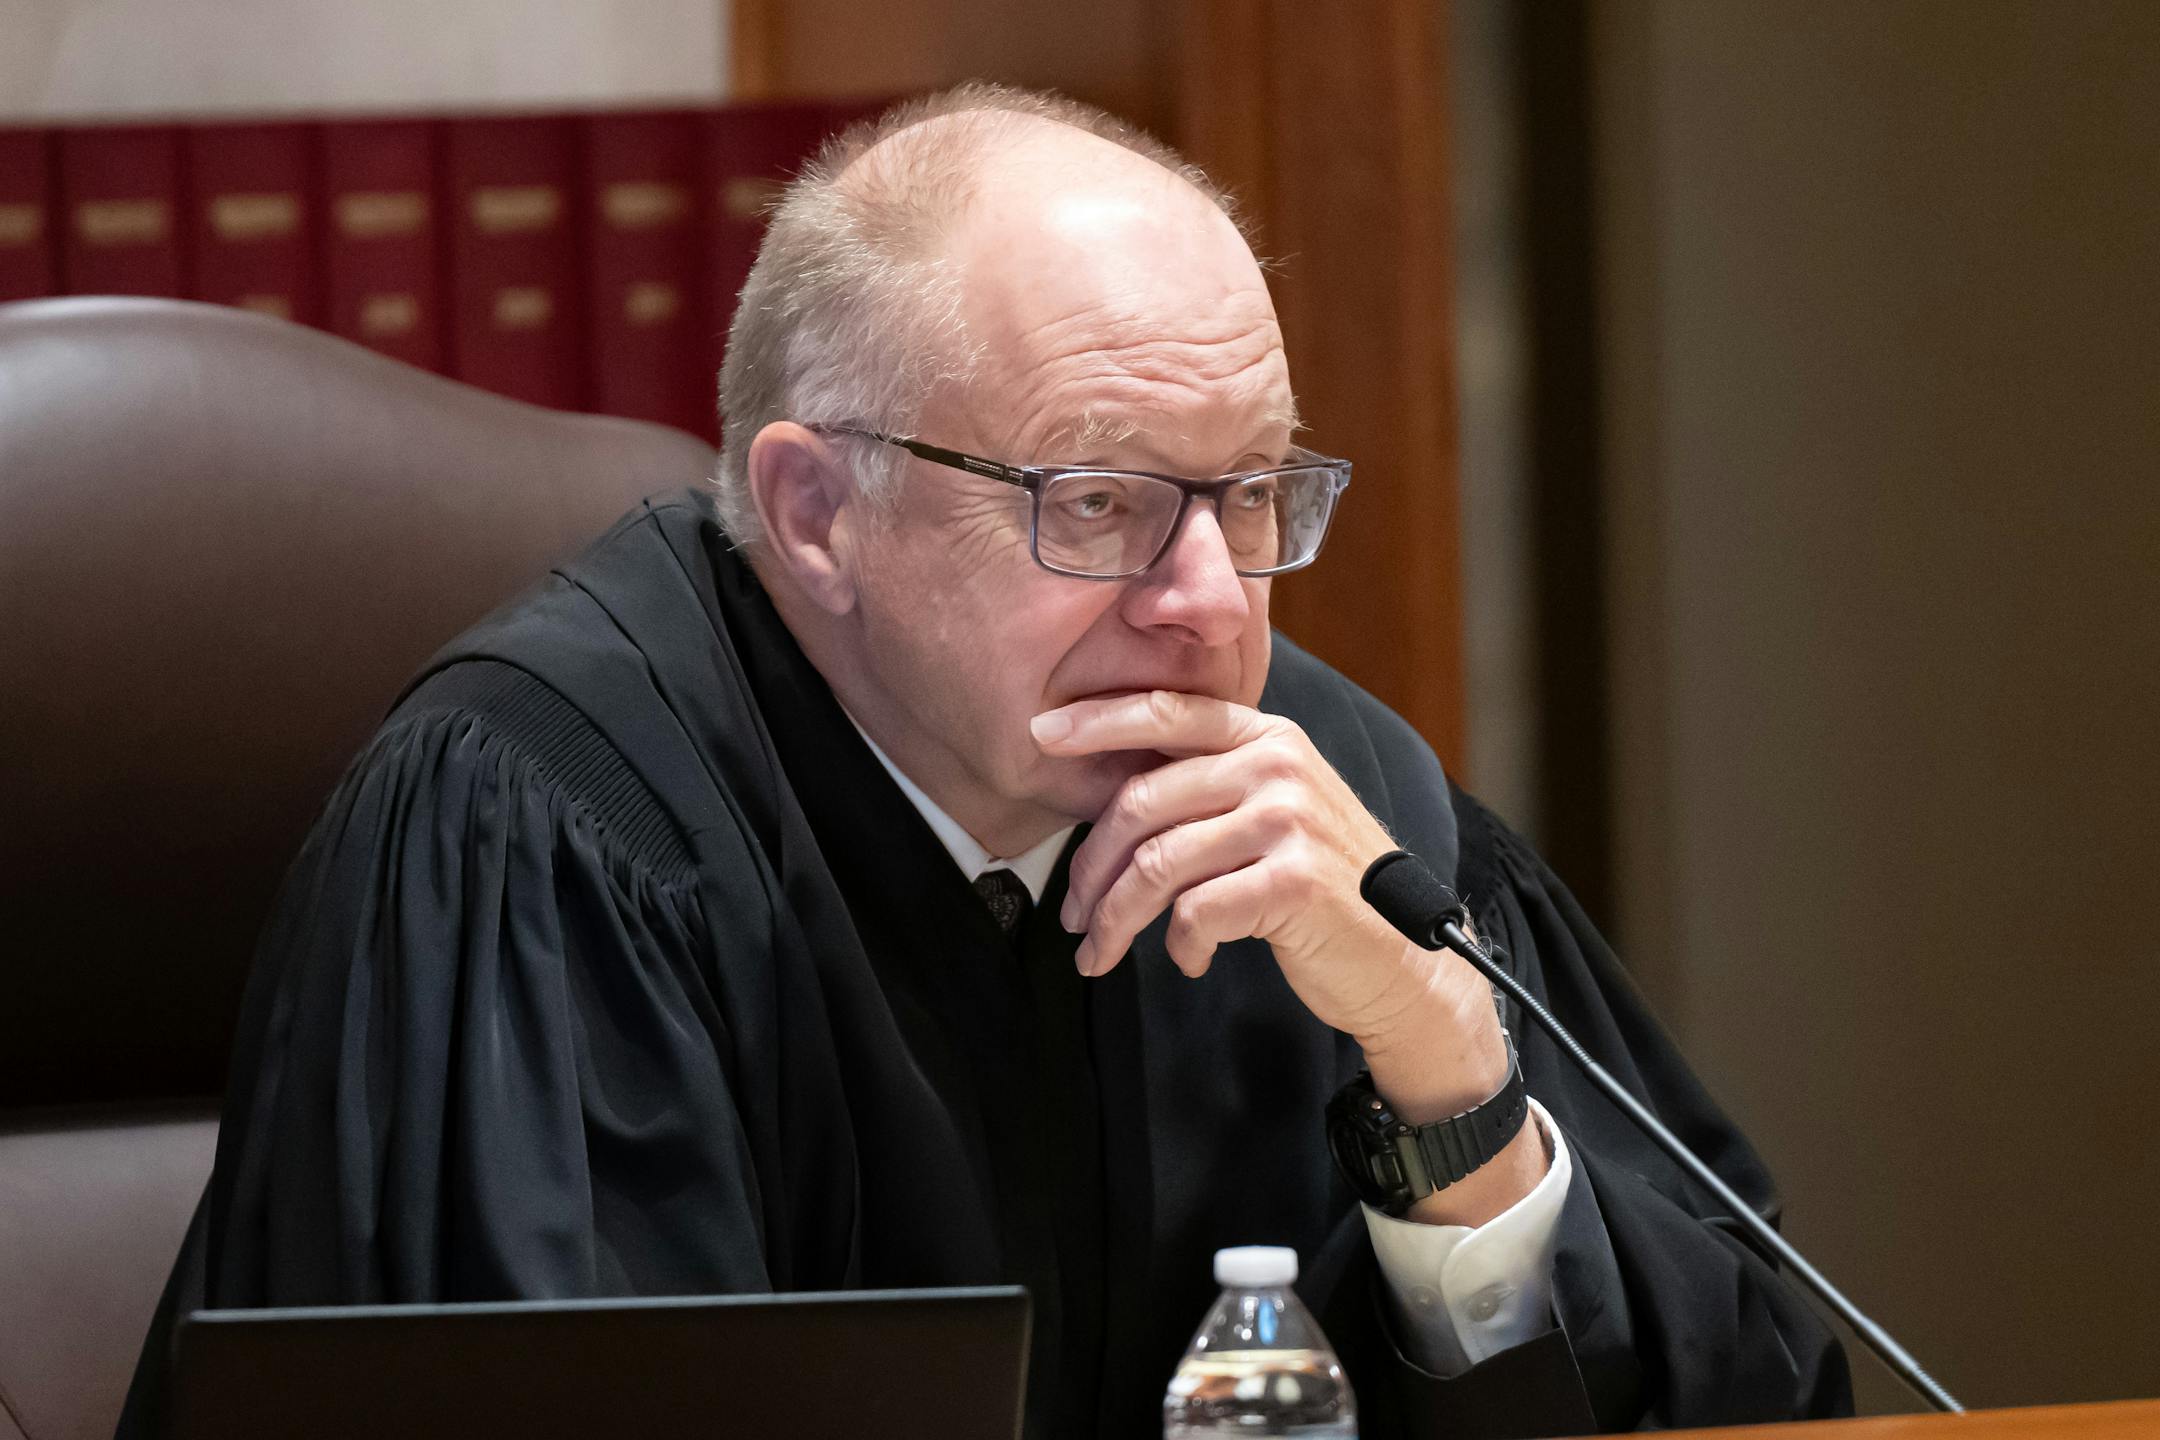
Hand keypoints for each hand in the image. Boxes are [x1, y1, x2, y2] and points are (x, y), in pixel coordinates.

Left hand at [1032, 690, 1511, 1121]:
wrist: (1403, 959)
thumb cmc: (1322, 888)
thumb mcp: (1274, 812)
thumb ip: (1211, 788)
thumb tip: (1110, 796)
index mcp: (1267, 738)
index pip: (1167, 711)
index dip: (1096, 720)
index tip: (1039, 731)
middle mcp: (1278, 766)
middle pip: (1142, 801)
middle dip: (1090, 866)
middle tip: (1071, 914)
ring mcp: (1288, 820)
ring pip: (1156, 863)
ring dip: (1116, 919)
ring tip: (1100, 952)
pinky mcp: (1293, 882)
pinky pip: (1194, 912)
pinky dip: (1179, 946)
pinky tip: (1189, 958)